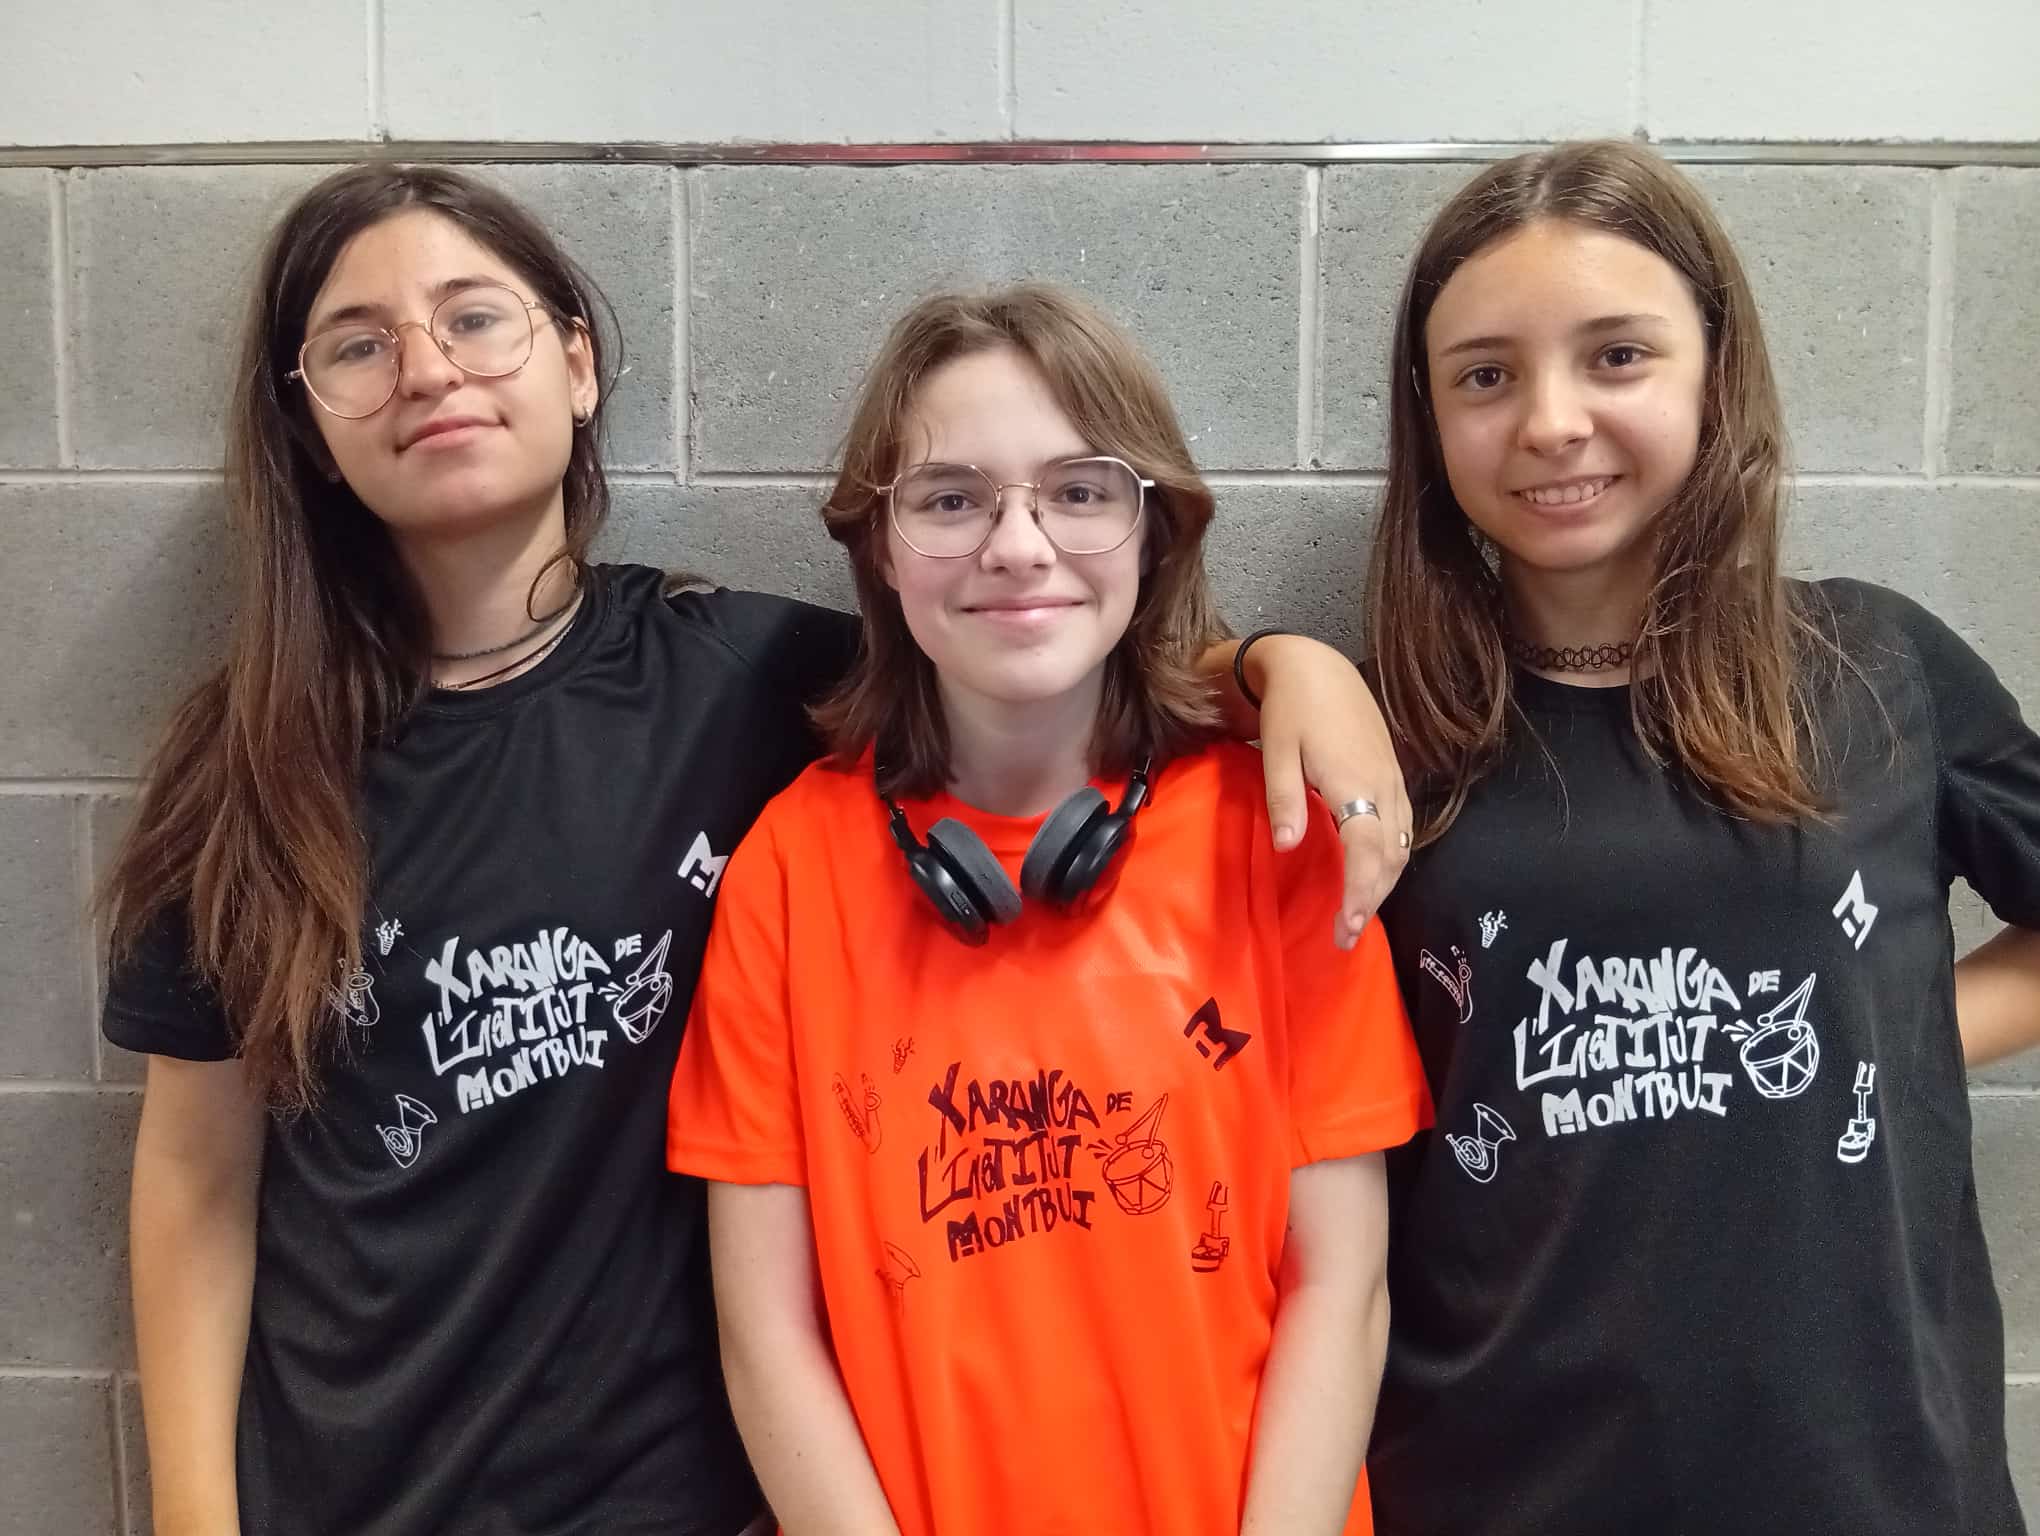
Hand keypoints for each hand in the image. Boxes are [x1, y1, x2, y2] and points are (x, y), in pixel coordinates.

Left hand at [1245, 635, 1412, 947]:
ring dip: (1383, 883)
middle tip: (1345, 937)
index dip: (1360, 894)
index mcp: (1355, 783)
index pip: (1367, 852)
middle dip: (1371, 900)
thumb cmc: (1291, 710)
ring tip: (1357, 915)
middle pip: (1390, 857)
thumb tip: (1286, 847)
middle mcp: (1383, 786)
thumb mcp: (1277, 751)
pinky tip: (1373, 873)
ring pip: (1400, 845)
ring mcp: (1393, 781)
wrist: (1316, 667)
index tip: (1345, 928)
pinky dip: (1390, 859)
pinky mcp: (1392, 776)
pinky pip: (1402, 828)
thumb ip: (1284, 798)